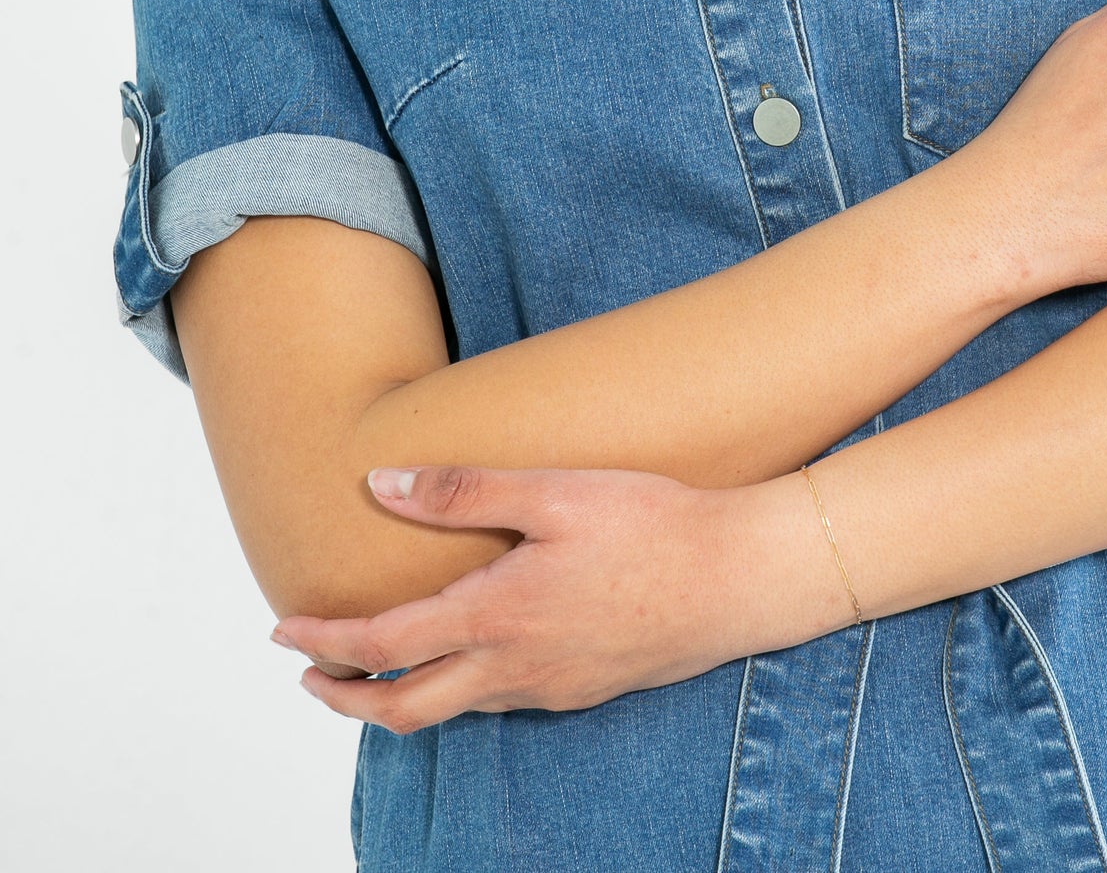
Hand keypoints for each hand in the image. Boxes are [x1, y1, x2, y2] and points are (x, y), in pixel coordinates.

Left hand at [269, 463, 837, 728]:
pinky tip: (472, 656)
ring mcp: (551, 687)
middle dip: (345, 698)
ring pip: (454, 711)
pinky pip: (501, 702)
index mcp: (495, 616)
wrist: (738, 579)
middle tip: (310, 675)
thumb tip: (380, 482)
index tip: (281, 633)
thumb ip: (464, 491)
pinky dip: (460, 690)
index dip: (323, 640)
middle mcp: (514, 667)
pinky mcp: (584, 688)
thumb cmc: (651, 525)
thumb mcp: (553, 491)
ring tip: (378, 667)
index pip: (383, 645)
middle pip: (404, 709)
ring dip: (400, 697)